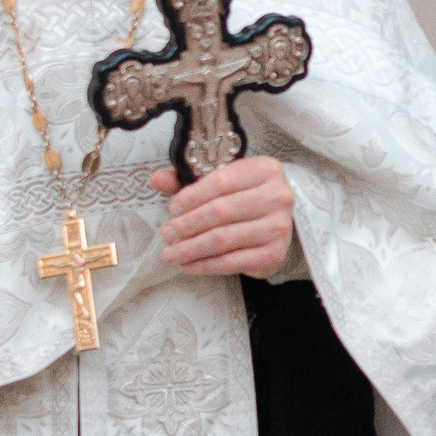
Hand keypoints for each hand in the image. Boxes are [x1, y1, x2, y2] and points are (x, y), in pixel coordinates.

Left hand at [152, 155, 296, 276]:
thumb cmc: (245, 198)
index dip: (191, 196)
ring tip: (171, 253)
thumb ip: (190, 179)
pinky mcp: (274, 254)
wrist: (278, 224)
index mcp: (265, 170)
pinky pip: (232, 262)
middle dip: (187, 225)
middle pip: (220, 211)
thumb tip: (156, 179)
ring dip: (190, 248)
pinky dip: (204, 265)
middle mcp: (277, 196)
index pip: (220, 181)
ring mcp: (278, 227)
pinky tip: (188, 265)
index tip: (172, 209)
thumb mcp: (223, 181)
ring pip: (223, 239)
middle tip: (166, 234)